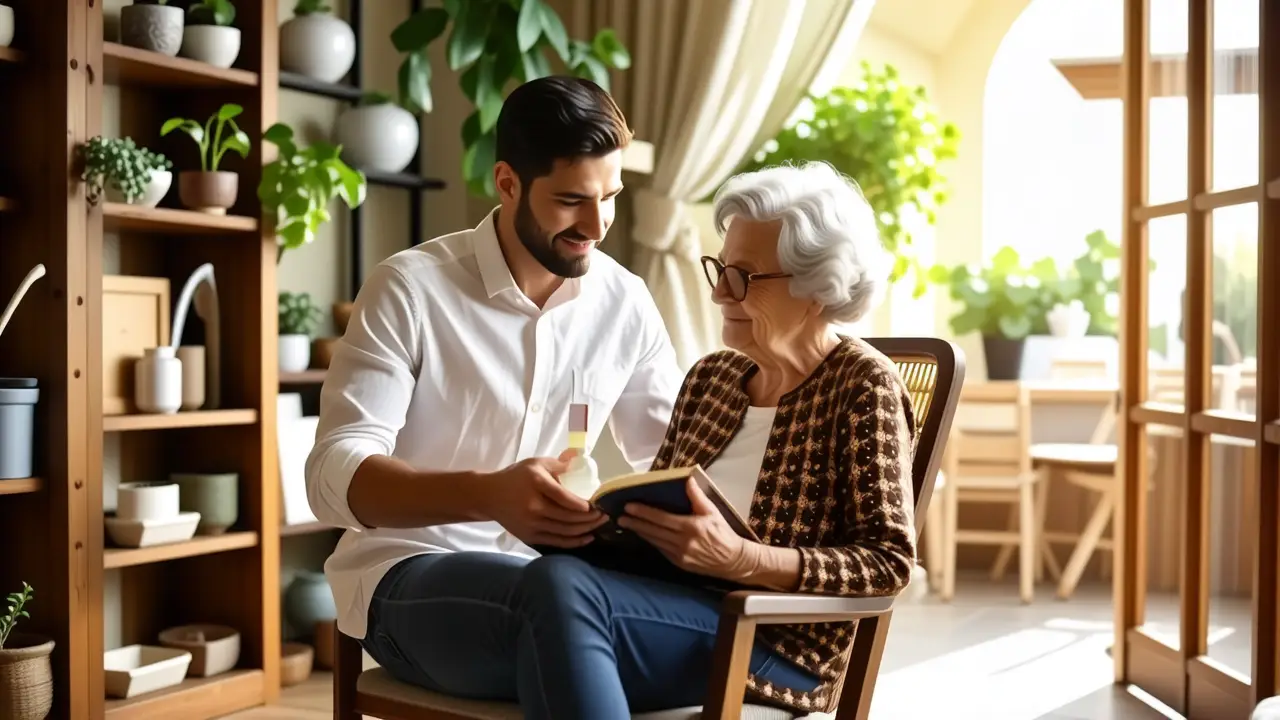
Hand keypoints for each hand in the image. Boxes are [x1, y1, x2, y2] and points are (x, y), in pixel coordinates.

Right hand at [483, 456, 605, 547]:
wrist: (489, 496)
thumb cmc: (516, 477)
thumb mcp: (536, 463)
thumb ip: (560, 464)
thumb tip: (582, 461)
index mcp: (536, 484)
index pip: (564, 497)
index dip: (583, 504)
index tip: (597, 504)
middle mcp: (533, 506)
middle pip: (568, 517)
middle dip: (591, 518)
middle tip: (605, 515)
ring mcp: (531, 524)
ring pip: (565, 531)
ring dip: (586, 529)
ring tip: (600, 524)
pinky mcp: (530, 536)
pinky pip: (556, 542)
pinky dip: (574, 541)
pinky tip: (587, 537)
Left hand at [619, 477, 750, 579]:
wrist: (733, 561)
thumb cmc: (723, 533)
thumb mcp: (713, 512)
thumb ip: (698, 497)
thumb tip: (687, 479)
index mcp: (690, 527)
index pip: (661, 518)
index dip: (643, 512)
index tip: (629, 507)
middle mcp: (682, 542)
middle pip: (653, 531)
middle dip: (635, 523)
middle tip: (620, 517)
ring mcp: (680, 555)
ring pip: (654, 541)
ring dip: (640, 532)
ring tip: (627, 525)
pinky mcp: (679, 564)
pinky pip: (661, 550)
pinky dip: (651, 541)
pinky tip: (644, 535)